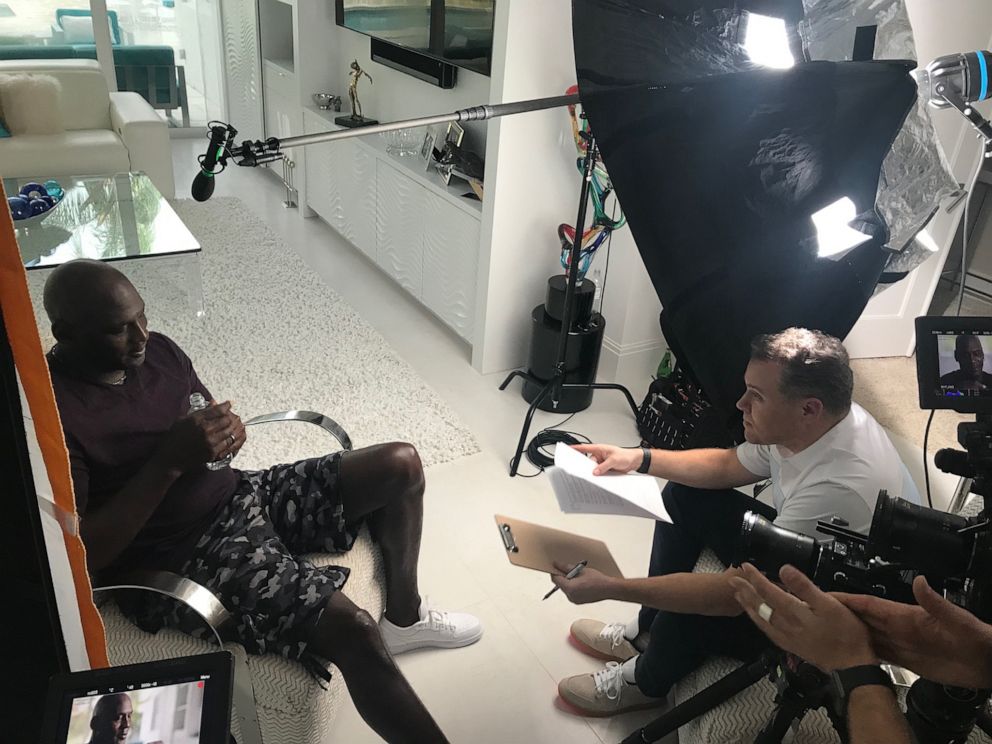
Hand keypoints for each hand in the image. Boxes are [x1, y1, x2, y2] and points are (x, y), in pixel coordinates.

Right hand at [154, 400, 246, 473]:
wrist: (171, 458)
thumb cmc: (174, 438)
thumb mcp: (183, 420)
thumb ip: (200, 411)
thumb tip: (213, 403)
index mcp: (197, 420)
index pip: (218, 410)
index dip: (226, 406)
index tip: (229, 404)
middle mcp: (205, 430)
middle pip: (227, 420)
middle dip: (231, 416)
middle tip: (231, 415)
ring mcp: (210, 442)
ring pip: (230, 432)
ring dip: (232, 428)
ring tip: (233, 425)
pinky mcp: (213, 452)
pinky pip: (228, 444)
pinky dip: (230, 439)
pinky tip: (229, 437)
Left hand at [550, 561, 618, 603]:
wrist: (609, 589)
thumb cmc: (597, 580)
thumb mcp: (580, 570)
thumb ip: (567, 568)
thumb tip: (558, 565)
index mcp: (569, 588)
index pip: (556, 579)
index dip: (555, 571)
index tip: (555, 566)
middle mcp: (570, 596)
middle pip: (560, 584)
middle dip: (562, 576)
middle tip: (568, 569)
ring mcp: (574, 600)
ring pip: (566, 588)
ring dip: (568, 581)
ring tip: (578, 575)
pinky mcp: (578, 601)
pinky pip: (571, 592)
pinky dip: (573, 586)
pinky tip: (581, 581)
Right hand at [571, 443, 641, 474]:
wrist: (634, 461)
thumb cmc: (626, 456)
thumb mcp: (614, 460)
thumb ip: (604, 466)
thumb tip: (595, 471)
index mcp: (600, 449)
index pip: (586, 448)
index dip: (576, 448)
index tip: (568, 449)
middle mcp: (600, 455)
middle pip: (588, 462)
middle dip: (587, 467)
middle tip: (586, 472)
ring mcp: (602, 463)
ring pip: (593, 468)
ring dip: (595, 472)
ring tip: (598, 475)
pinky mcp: (605, 469)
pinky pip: (599, 473)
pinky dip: (599, 476)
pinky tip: (601, 478)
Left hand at [730, 563, 876, 671]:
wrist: (852, 667)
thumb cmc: (846, 635)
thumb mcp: (829, 604)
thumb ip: (804, 587)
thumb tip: (785, 570)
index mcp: (795, 612)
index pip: (769, 591)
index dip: (756, 578)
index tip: (746, 567)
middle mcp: (787, 626)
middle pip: (760, 606)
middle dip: (746, 591)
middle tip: (733, 581)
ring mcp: (788, 638)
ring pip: (762, 620)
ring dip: (749, 607)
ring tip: (739, 597)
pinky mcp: (792, 647)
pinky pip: (769, 632)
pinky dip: (760, 623)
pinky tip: (759, 621)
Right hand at [836, 576, 991, 688]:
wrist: (990, 663)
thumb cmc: (978, 639)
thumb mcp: (957, 619)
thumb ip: (935, 602)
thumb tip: (919, 581)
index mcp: (907, 616)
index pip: (869, 604)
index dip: (845, 599)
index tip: (823, 595)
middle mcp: (900, 628)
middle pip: (861, 620)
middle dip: (838, 616)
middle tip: (813, 613)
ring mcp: (903, 644)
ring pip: (867, 638)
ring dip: (847, 636)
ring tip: (823, 634)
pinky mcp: (909, 662)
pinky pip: (880, 656)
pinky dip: (862, 655)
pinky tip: (850, 656)